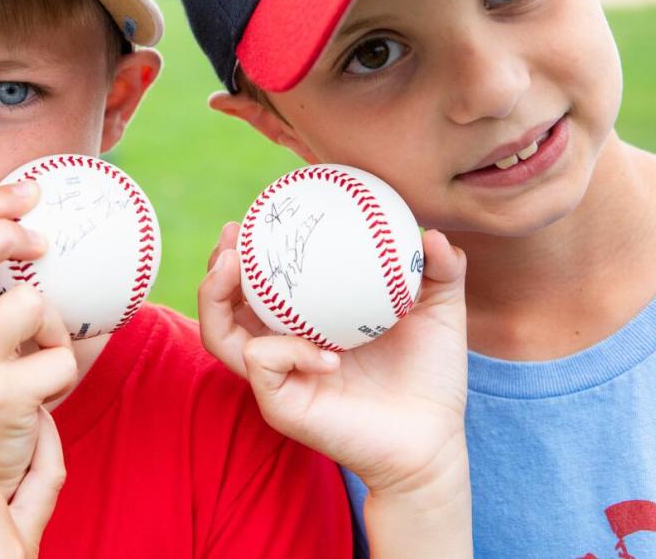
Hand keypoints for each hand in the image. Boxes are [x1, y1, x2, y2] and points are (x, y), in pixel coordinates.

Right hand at [0, 181, 77, 499]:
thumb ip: (12, 299)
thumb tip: (85, 256)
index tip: (33, 190)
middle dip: (2, 235)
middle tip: (43, 242)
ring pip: (31, 305)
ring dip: (54, 324)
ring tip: (42, 352)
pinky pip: (61, 360)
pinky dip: (66, 371)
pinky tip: (44, 393)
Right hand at [199, 222, 468, 493]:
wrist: (434, 439)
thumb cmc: (430, 377)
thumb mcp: (440, 312)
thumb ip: (441, 270)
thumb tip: (430, 234)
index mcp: (307, 319)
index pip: (259, 280)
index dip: (245, 248)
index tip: (255, 215)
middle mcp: (282, 344)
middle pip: (221, 304)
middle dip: (214, 267)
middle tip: (232, 241)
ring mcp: (277, 375)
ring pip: (218, 334)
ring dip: (214, 297)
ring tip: (232, 268)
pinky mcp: (281, 405)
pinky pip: (262, 364)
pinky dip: (285, 349)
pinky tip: (328, 355)